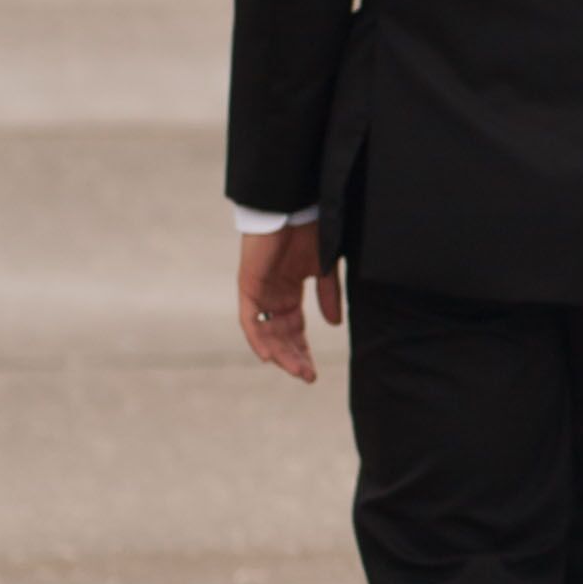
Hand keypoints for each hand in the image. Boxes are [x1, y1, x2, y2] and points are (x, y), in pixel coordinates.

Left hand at [238, 221, 339, 381]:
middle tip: (308, 376)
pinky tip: (269, 356)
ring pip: (266, 333)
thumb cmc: (310, 231)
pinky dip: (258, 339)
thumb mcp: (324, 269)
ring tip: (297, 370)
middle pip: (280, 337)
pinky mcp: (248, 286)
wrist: (294, 207)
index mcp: (289, 292)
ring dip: (280, 354)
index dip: (303, 351)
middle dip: (294, 358)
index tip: (314, 371)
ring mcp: (259, 292)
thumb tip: (334, 324)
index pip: (294, 331)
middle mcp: (272, 296)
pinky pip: (250, 320)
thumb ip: (328, 296)